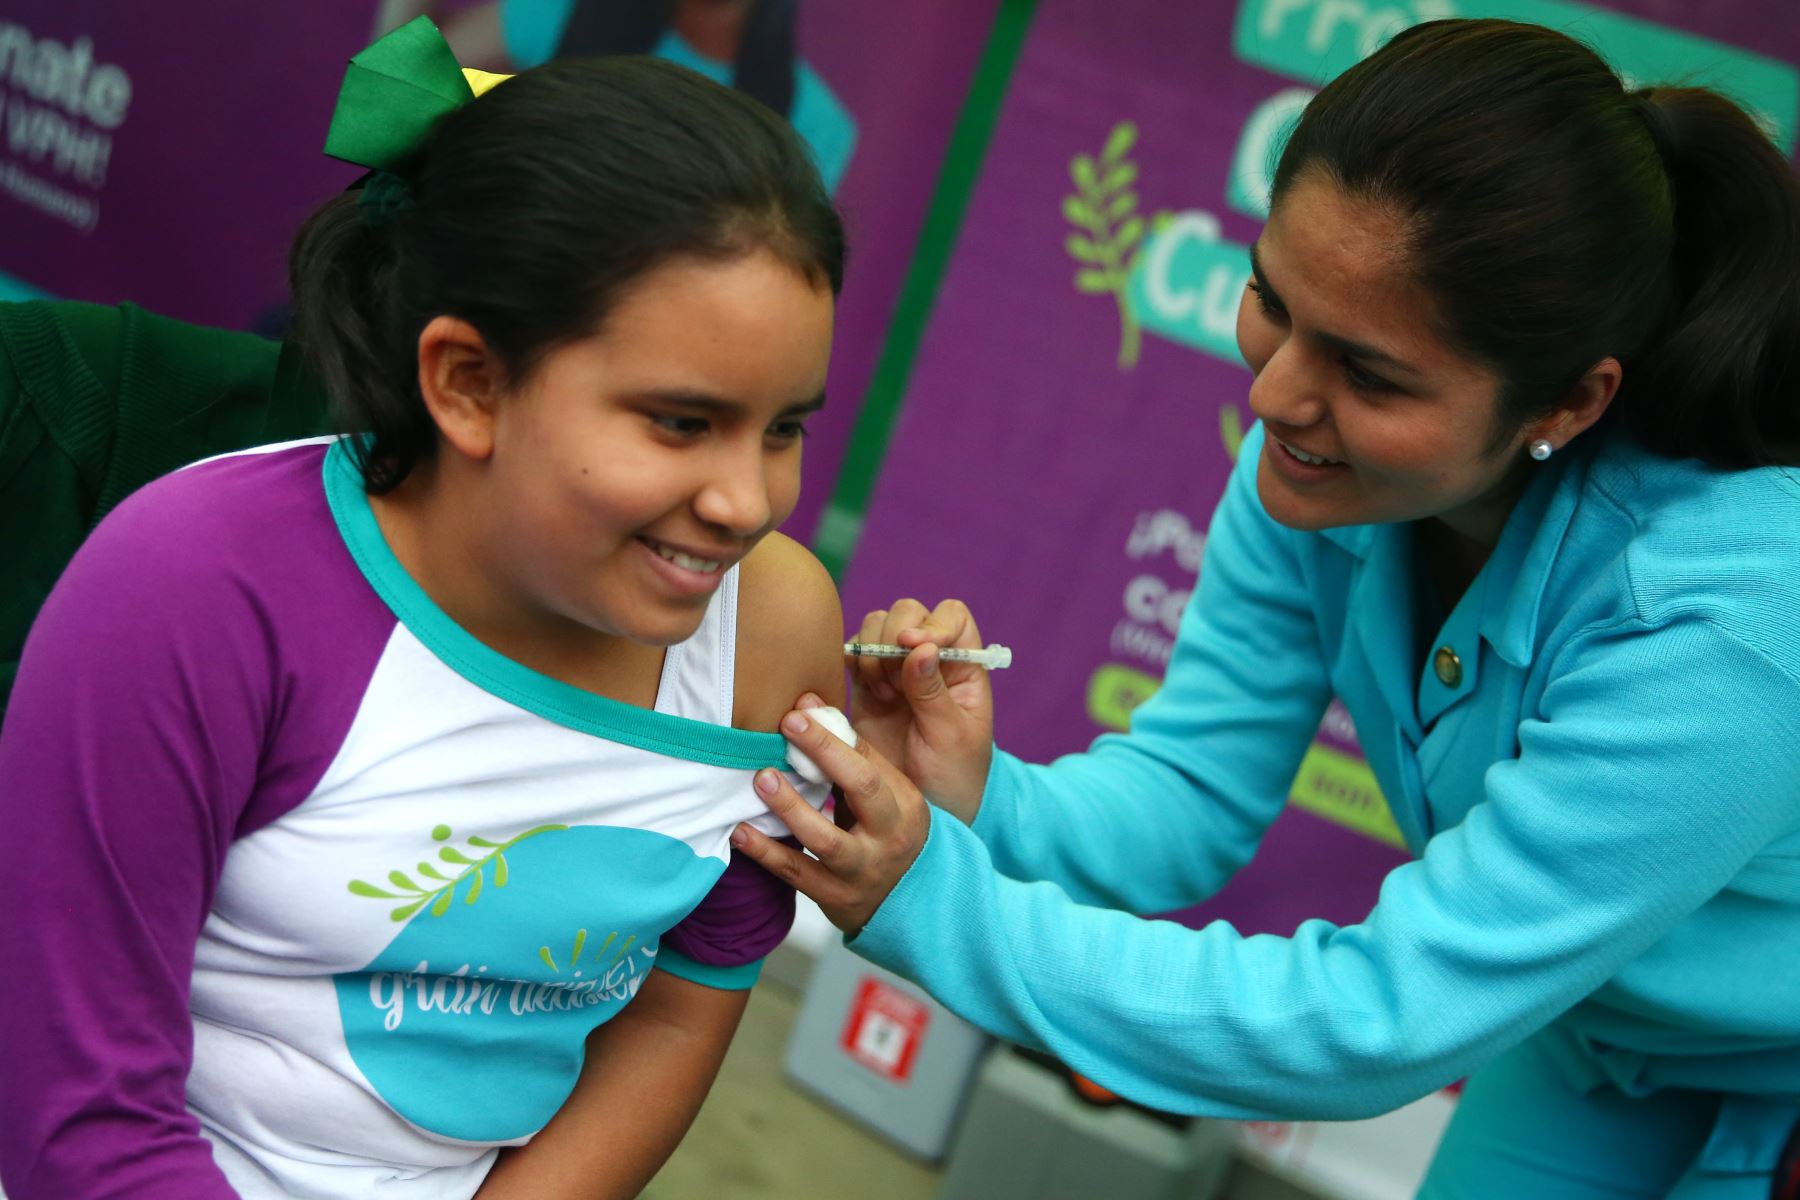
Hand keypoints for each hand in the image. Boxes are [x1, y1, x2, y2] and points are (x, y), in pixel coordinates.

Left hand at [731, 707, 931, 936]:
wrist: (910, 904)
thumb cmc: (889, 835)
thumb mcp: (887, 797)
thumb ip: (851, 755)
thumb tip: (808, 704)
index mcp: (903, 803)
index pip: (870, 759)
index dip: (832, 733)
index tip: (799, 709)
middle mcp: (889, 835)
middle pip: (861, 788)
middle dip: (824, 753)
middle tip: (786, 726)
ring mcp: (863, 869)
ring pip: (826, 838)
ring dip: (790, 807)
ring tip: (762, 780)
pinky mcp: (836, 897)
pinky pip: (796, 873)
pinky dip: (766, 853)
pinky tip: (740, 832)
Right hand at [849, 599, 992, 823]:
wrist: (922, 813)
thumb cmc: (953, 775)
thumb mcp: (951, 737)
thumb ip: (934, 692)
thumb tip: (920, 646)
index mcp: (963, 667)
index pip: (952, 617)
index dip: (932, 622)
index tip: (911, 645)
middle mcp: (929, 661)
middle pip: (908, 612)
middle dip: (893, 638)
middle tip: (893, 683)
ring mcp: (895, 671)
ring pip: (875, 627)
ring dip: (872, 651)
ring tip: (882, 693)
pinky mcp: (865, 687)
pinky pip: (852, 654)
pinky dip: (851, 662)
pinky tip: (864, 694)